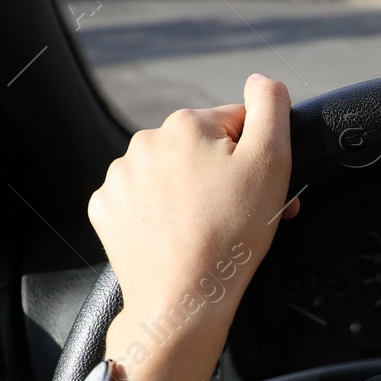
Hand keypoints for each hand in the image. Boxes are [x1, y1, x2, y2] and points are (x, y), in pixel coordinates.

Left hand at [91, 75, 296, 380]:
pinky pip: (144, 202)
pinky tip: (179, 236)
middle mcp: (146, 143)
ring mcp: (121, 179)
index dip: (257, 158)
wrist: (183, 299)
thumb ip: (271, 107)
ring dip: (193, 194)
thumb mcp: (272, 162)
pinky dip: (162, 215)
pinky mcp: (108, 211)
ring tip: (209, 229)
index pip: (236, 125)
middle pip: (202, 151)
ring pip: (172, 176)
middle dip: (225, 177)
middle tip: (241, 216)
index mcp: (186, 126)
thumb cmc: (230, 237)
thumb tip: (262, 81)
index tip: (262, 190)